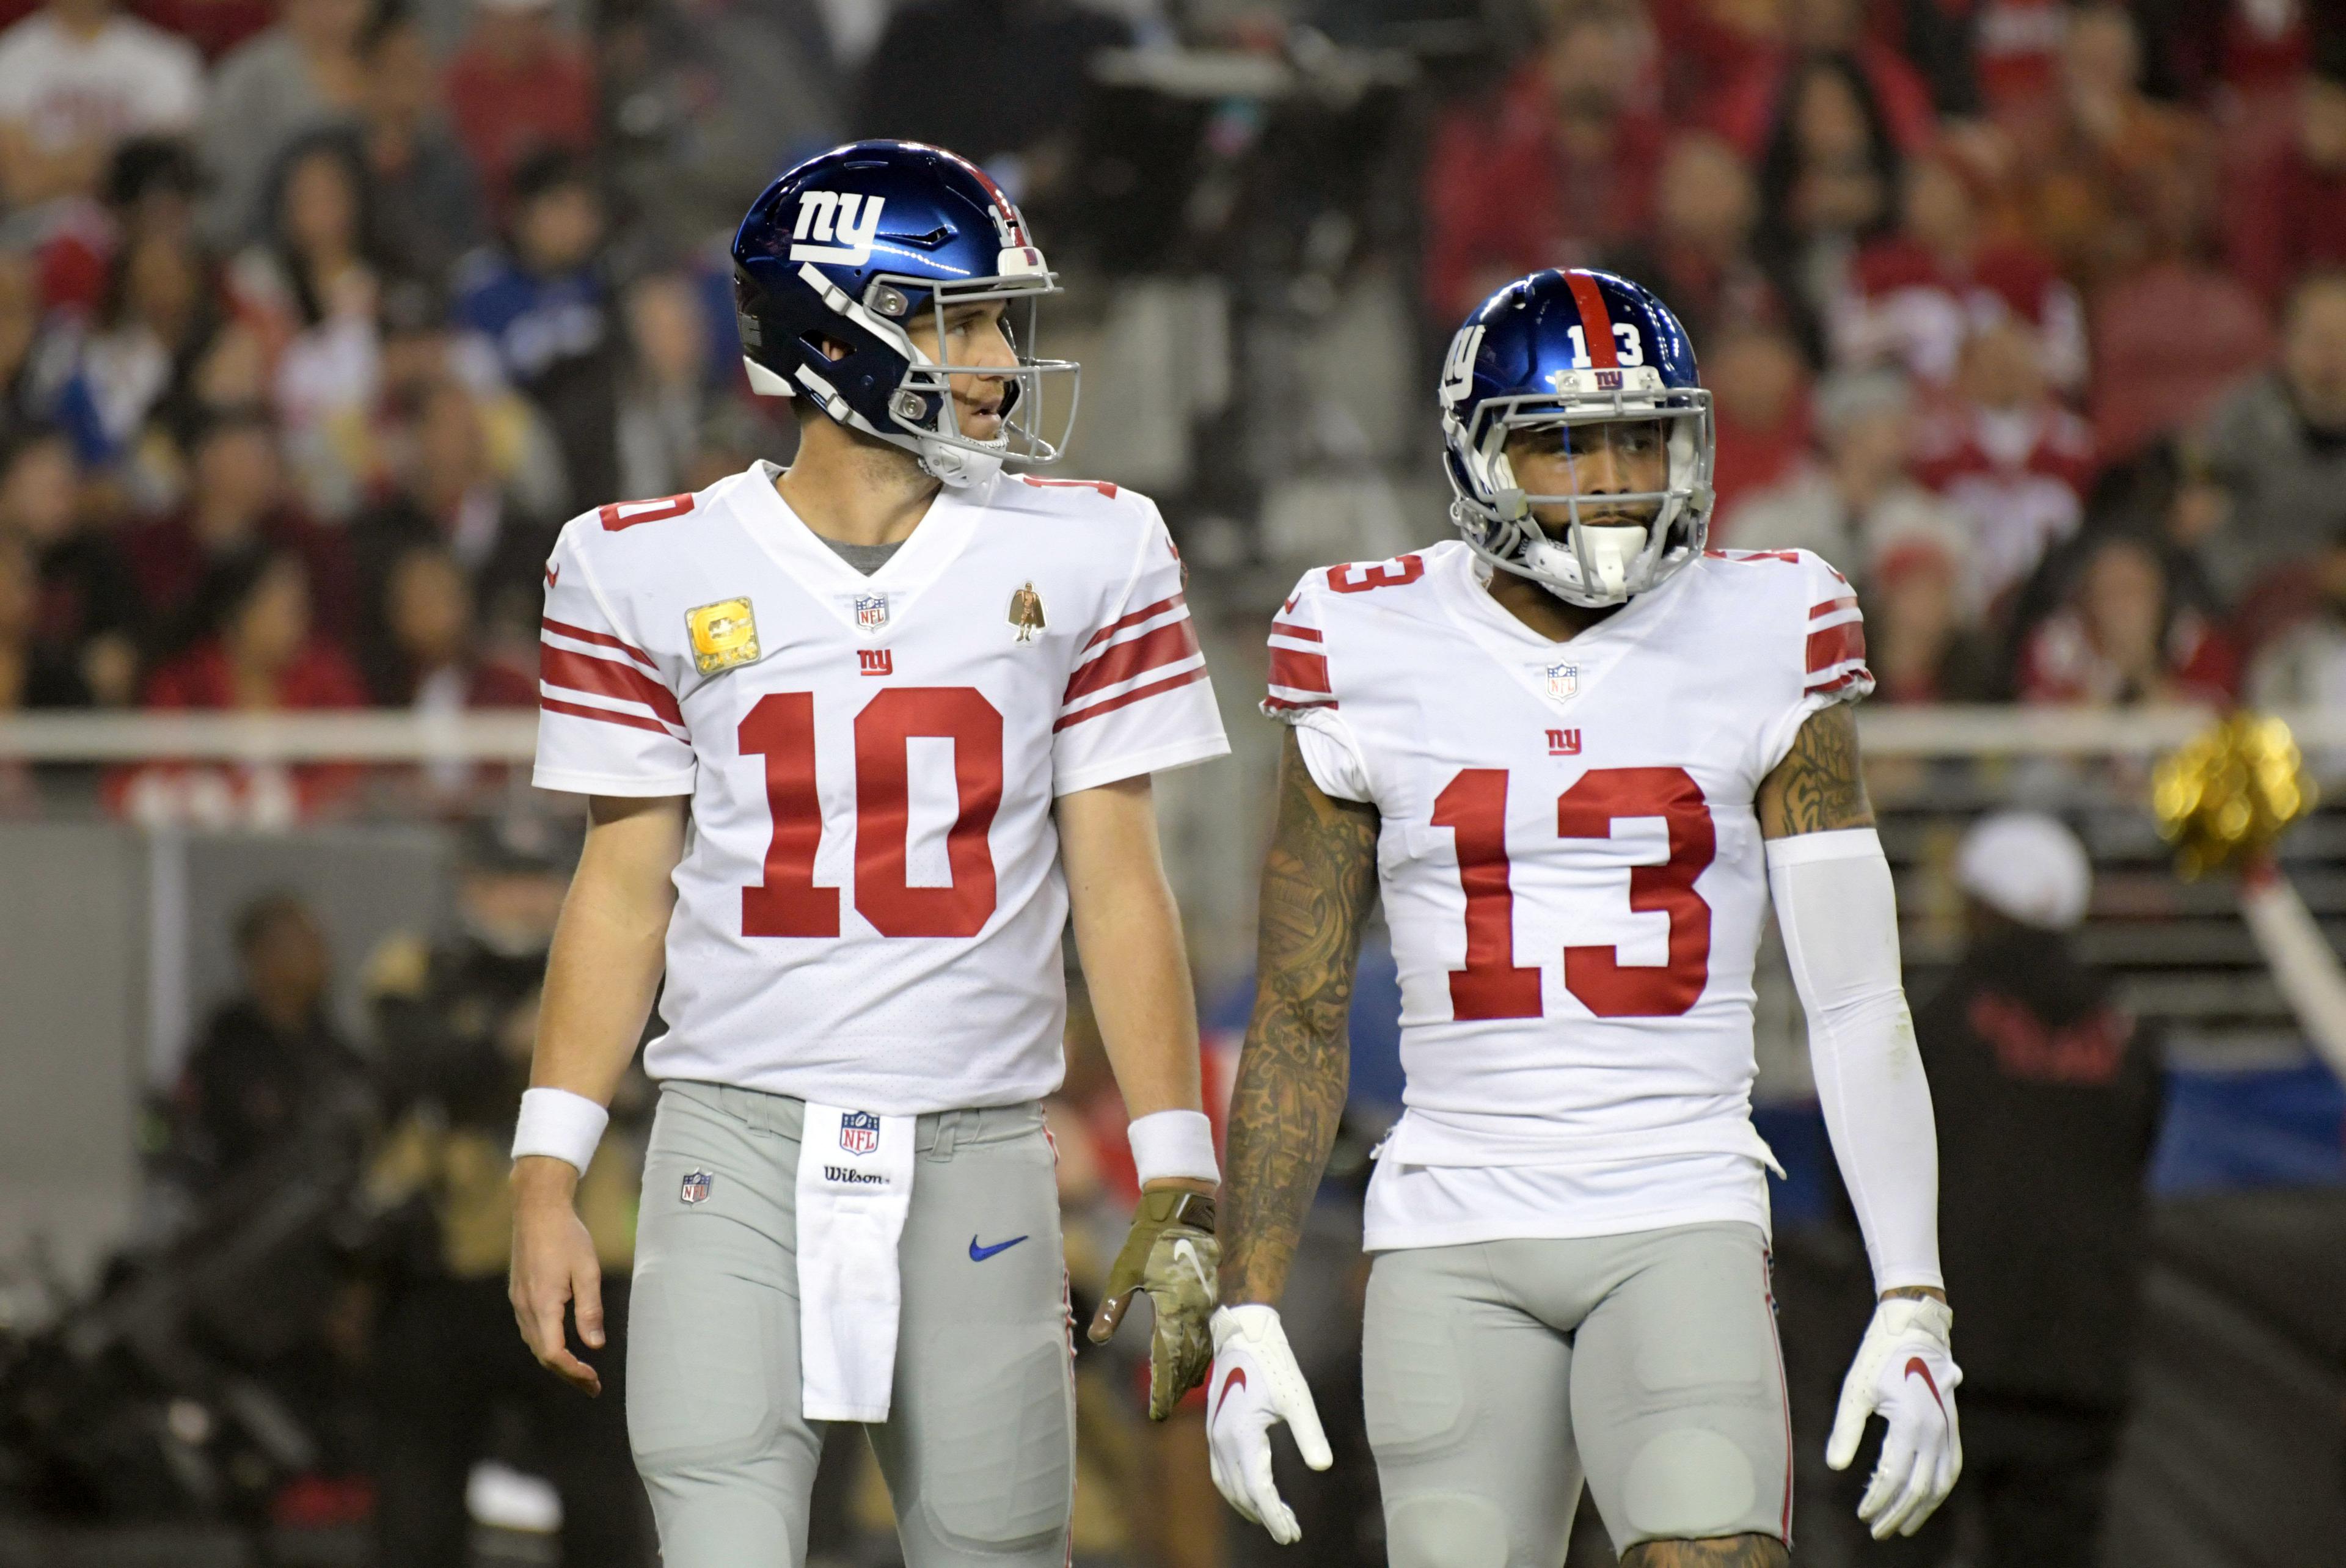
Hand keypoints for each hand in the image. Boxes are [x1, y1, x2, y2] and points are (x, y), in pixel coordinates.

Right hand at [508, 1156, 604, 1394]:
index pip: (554, 1354)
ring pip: (535, 1344)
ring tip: (581, 1372)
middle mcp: (525, 1307)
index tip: (594, 1381)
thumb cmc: (567, 1236)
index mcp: (543, 1304)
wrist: (537, 1209)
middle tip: (593, 1387)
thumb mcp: (587, 1271)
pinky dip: (546, 1344)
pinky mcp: (519, 1293)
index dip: (574, 1372)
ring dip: (556, 1361)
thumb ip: (590, 1310)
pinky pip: (531, 1329)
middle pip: (543, 1355)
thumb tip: (595, 1346)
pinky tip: (562, 1344)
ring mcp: (519, 1301)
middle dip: (568, 1374)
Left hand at [1086, 1185, 1218, 1418]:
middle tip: (1163, 1411)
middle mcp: (1195, 1309)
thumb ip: (1113, 1308)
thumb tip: (1097, 1339)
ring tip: (1178, 1395)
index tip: (1155, 1412)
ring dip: (1189, 1373)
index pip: (1168, 1358)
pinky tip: (1195, 1364)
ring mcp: (1206, 1303)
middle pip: (1188, 1359)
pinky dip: (1200, 1352)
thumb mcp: (1124, 1272)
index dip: (1162, 1388)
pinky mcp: (1210, 1295)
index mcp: (1174, 1307)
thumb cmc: (1148, 1239)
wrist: (1181, 1210)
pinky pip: (1207, 1332)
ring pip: (1201, 1348)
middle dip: (1175, 1387)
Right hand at [1204, 1304, 1330, 1543]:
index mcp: (1241, 1435)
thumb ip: (1310, 1433)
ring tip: (1272, 1519)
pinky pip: (1220, 1472)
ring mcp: (1213, 1436)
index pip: (1258, 1489)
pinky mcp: (1213, 1429)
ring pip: (1227, 1486)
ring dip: (1249, 1506)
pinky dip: (1236, 1490)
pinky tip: (1251, 1493)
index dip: (1275, 1516)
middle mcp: (1222, 1440)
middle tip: (1290, 1531)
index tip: (1291, 1534)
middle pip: (1242, 1493)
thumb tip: (1322, 1467)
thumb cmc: (1273, 1363)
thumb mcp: (1297, 1397)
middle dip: (1266, 1516)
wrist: (1242, 1334)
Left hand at [1827, 1294, 1961, 1538]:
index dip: (1877, 1500)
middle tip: (1877, 1530)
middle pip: (1918, 1488)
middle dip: (1897, 1513)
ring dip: (1921, 1508)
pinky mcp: (1952, 1425)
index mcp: (1911, 1423)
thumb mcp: (1856, 1392)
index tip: (1862, 1514)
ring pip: (1940, 1483)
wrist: (1913, 1328)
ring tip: (1903, 1526)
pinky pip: (1951, 1467)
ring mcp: (1948, 1429)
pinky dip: (1939, 1489)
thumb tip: (1835, 1467)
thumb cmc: (1878, 1357)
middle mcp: (1936, 1431)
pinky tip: (1926, 1499)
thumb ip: (1846, 1431)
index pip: (1893, 1476)